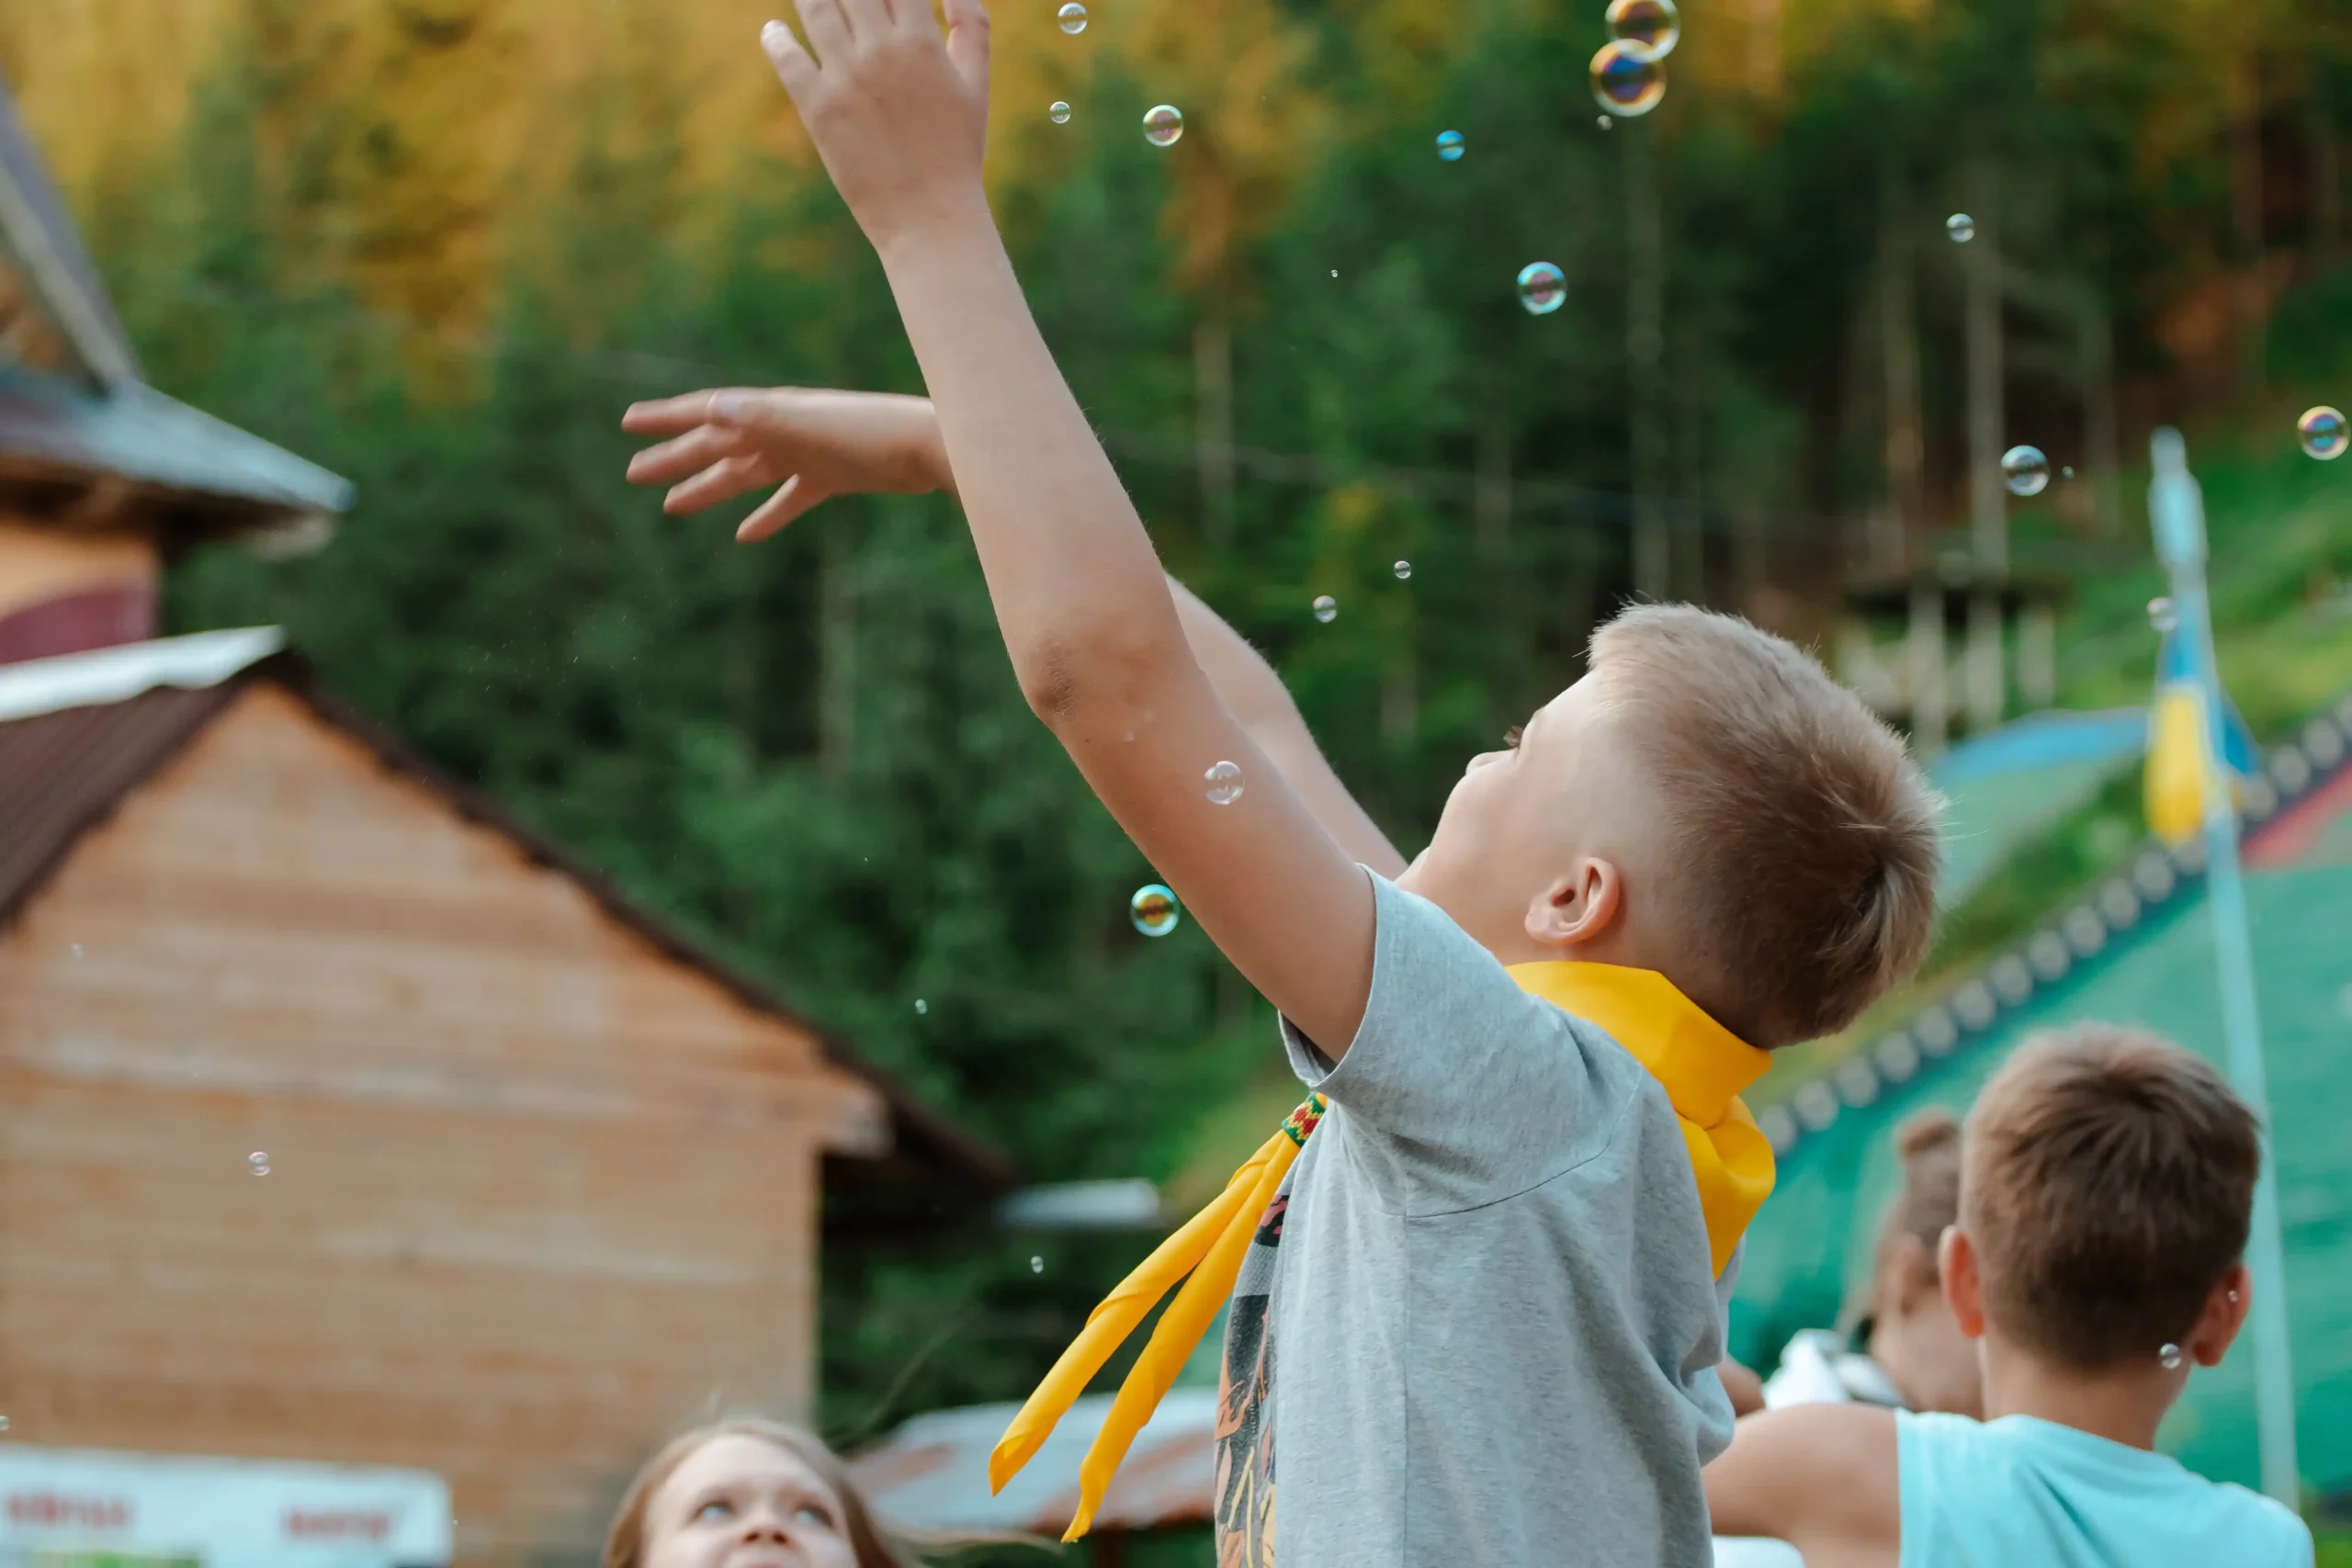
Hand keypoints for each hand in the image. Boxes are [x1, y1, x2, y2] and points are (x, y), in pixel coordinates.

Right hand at [621, 388, 948, 540]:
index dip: (666, 418)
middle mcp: (784, 429)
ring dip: (710, 488)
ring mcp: (807, 453)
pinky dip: (767, 515)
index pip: (708, 412)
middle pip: (718, 446)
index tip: (627, 422)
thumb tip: (714, 408)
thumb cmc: (874, 431)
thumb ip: (764, 417)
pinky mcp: (833, 477)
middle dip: (674, 458)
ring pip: (746, 474)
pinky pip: (790, 498)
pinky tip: (744, 535)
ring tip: (672, 506)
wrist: (932, 447)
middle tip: (632, 474)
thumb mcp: (811, 425)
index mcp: (771, 411)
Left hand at [759, 0, 990, 257]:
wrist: (929, 216)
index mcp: (922, 42)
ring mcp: (845, 78)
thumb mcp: (976, 84)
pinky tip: (774, 30)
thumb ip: (972, 25)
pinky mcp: (817, 108)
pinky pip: (786, 58)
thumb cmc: (958, 150)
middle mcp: (880, 52)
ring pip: (815, 8)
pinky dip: (775, 37)